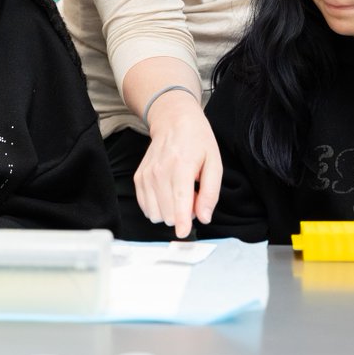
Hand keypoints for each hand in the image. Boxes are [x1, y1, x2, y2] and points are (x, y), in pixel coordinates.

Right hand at [134, 101, 222, 238]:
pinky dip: (158, 207)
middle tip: (193, 196)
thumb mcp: (214, 162)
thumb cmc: (198, 141)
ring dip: (170, 212)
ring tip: (180, 194)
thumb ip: (211, 192)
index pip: (179, 201)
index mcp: (181, 166)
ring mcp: (146, 175)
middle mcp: (160, 171)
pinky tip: (168, 194)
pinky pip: (146, 207)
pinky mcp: (139, 178)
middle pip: (167, 213)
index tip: (183, 234)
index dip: (182, 222)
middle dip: (183, 214)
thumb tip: (204, 218)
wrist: (173, 120)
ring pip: (155, 214)